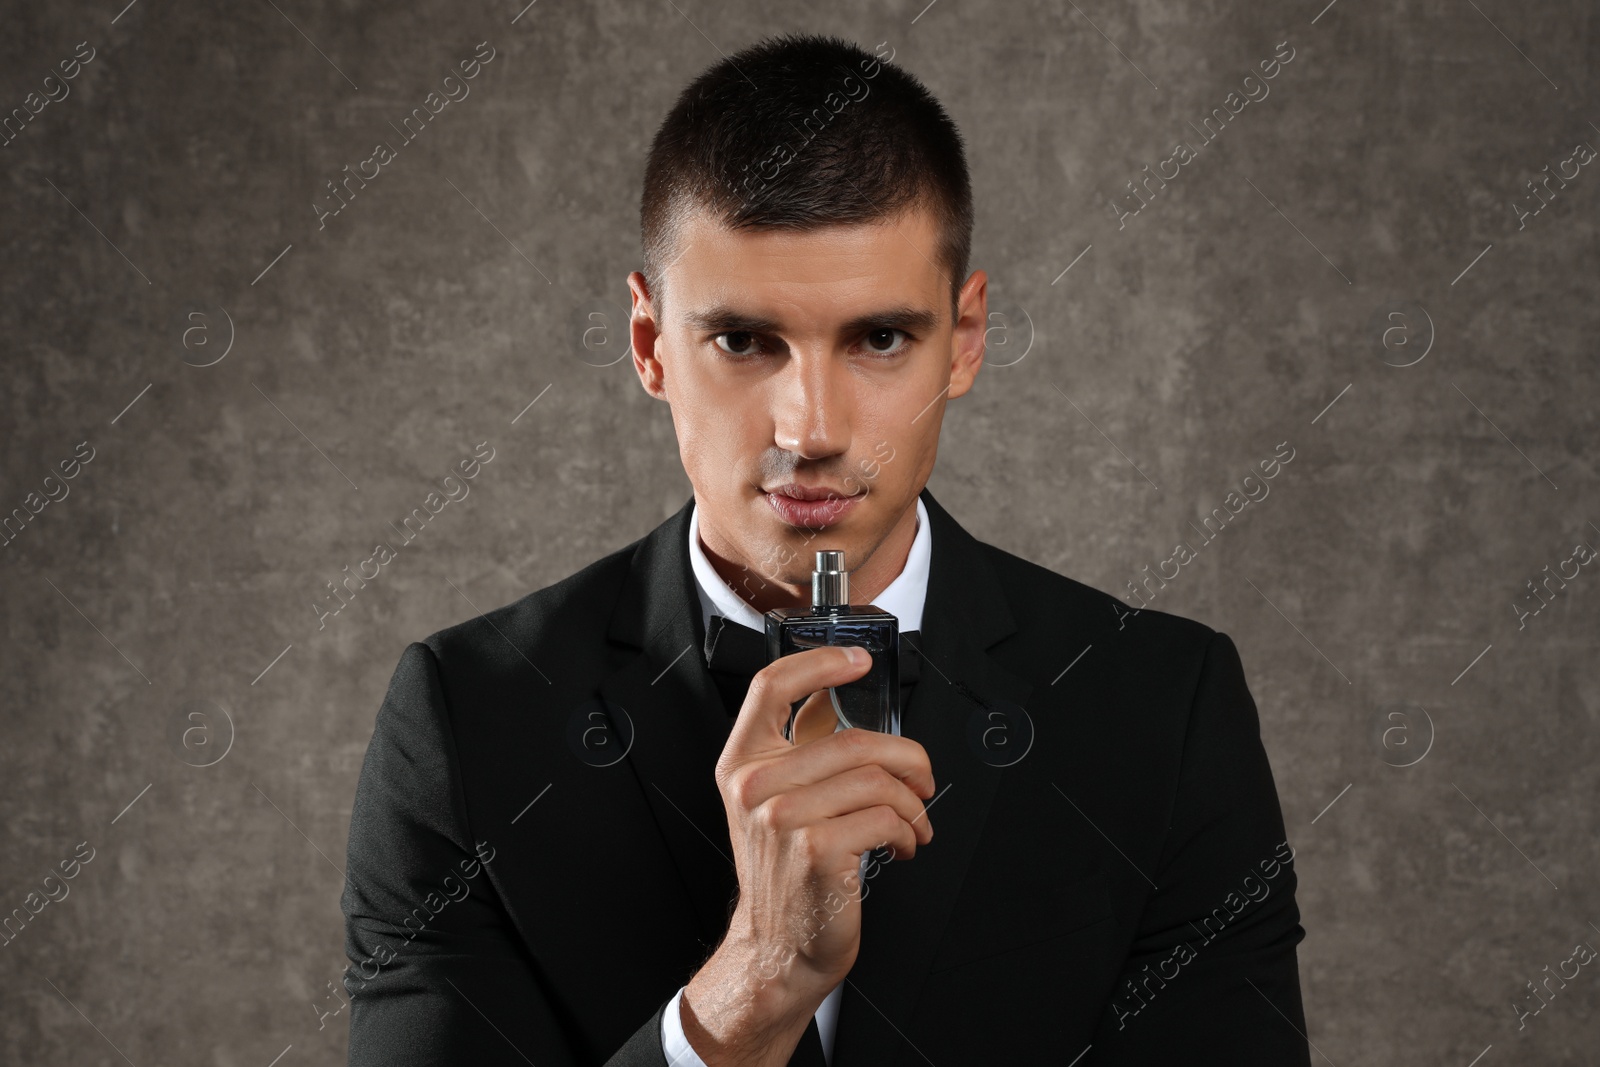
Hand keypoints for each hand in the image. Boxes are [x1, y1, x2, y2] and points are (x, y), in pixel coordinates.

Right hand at [681, 645, 935, 1064]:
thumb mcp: (776, 802)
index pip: (771, 687)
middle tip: (922, 780)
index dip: (819, 662)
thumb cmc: (785, 876)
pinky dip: (908, 830)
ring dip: (913, 803)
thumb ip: (800, 748)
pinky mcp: (817, 849)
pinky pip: (886, 816)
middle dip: (907, 759)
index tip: (858, 660)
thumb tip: (832, 695)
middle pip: (852, 737)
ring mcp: (784, 818)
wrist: (777, 948)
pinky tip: (902, 845)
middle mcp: (755, 786)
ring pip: (876, 778)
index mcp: (741, 764)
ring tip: (913, 822)